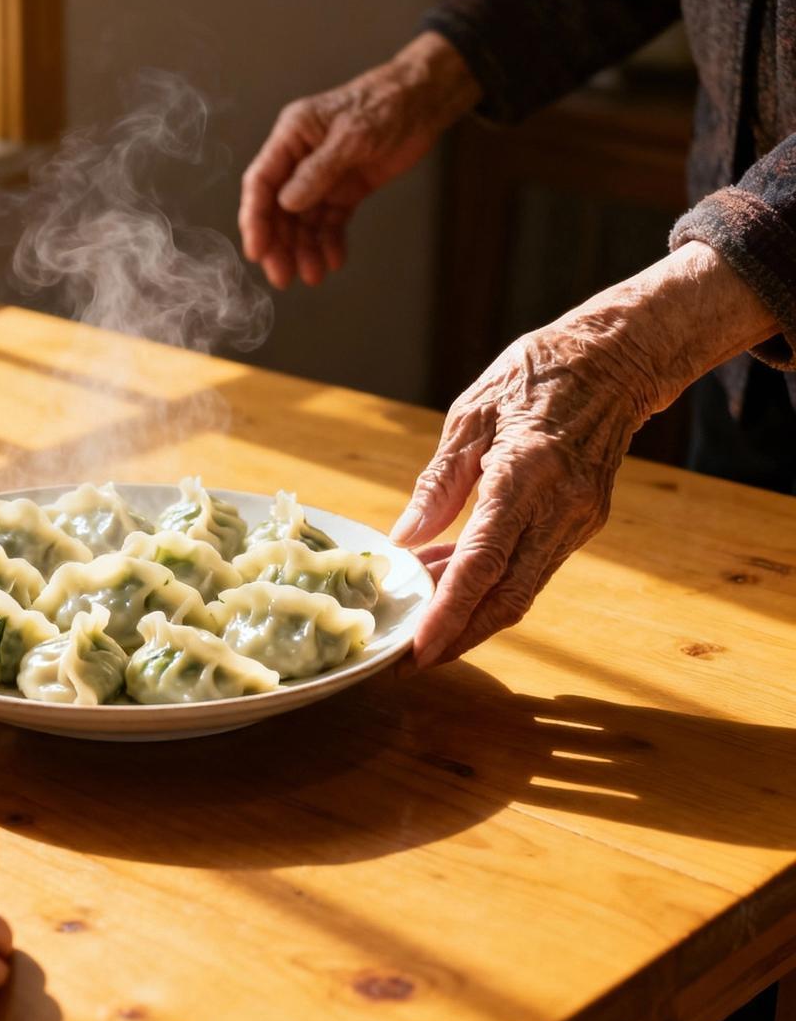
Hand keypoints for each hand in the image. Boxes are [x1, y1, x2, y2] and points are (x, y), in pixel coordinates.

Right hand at [239, 31, 478, 288]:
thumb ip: (318, 171)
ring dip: (305, 250)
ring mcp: (322, 177)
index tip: (257, 251)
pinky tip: (335, 260)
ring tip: (314, 275)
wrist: (424, 100)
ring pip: (303, 221)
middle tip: (283, 277)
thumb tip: (286, 204)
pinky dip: (330, 242)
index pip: (261, 182)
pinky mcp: (345, 190)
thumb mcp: (351, 136)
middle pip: (277, 209)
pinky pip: (330, 222)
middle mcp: (300, 159)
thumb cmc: (386, 104)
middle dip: (279, 245)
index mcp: (292, 136)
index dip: (255, 219)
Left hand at [392, 243, 780, 667]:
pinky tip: (450, 581)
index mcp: (528, 473)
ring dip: (471, 612)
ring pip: (522, 590)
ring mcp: (580, 520)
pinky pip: (532, 568)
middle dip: (459, 637)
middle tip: (409, 663)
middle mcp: (561, 507)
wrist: (617, 357)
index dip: (450, 611)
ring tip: (419, 621)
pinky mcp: (585, 523)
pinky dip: (491, 583)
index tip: (419, 648)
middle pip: (509, 597)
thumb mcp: (471, 415)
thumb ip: (438, 484)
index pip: (484, 562)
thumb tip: (402, 540)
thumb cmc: (536, 373)